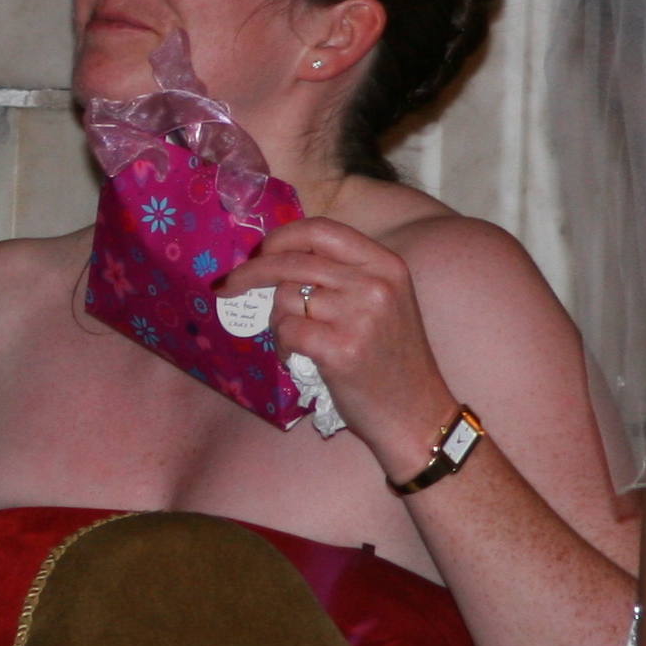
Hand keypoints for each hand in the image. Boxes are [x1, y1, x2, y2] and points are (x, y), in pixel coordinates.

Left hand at [224, 218, 464, 473]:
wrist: (417, 415)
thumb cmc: (393, 361)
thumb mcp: (384, 302)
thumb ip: (342, 275)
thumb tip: (276, 258)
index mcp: (386, 264)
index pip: (321, 230)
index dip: (282, 237)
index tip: (259, 251)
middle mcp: (374, 284)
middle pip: (293, 261)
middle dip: (251, 272)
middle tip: (228, 285)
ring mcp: (358, 316)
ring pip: (286, 298)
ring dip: (279, 321)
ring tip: (300, 343)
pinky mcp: (340, 349)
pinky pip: (285, 332)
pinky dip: (282, 347)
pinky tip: (299, 359)